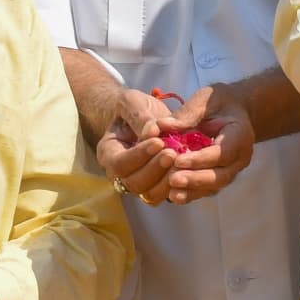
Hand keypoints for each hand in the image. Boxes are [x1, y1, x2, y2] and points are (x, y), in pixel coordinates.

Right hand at [91, 87, 199, 203]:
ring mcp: (139, 184)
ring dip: (167, 181)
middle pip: (134, 183)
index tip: (158, 142)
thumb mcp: (133, 103)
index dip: (139, 155)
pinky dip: (180, 187)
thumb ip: (140, 116)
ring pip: (150, 195)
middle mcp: (120, 175)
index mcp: (109, 153)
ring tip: (183, 161)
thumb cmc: (135, 109)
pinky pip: (167, 196)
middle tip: (173, 153)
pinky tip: (191, 170)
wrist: (144, 117)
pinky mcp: (158, 187)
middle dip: (154, 170)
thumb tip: (152, 132)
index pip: (119, 163)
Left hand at [146, 83, 256, 201]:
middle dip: (196, 179)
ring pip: (214, 187)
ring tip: (172, 194)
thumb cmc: (219, 102)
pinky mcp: (220, 177)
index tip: (178, 160)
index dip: (201, 159)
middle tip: (173, 180)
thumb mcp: (206, 99)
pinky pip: (207, 189)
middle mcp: (240, 157)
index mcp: (240, 135)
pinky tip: (173, 196)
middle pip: (220, 176)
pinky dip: (191, 193)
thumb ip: (187, 113)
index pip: (222, 152)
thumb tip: (162, 126)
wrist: (235, 112)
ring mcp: (231, 170)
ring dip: (193, 191)